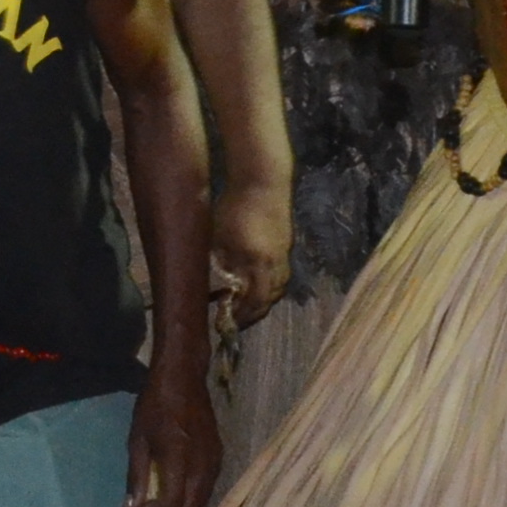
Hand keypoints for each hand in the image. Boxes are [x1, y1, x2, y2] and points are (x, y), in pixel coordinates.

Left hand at [129, 377, 221, 506]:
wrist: (183, 378)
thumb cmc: (154, 406)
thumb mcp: (137, 439)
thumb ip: (135, 476)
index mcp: (178, 458)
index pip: (172, 503)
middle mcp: (202, 464)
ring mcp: (215, 461)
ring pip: (203, 503)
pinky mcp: (219, 457)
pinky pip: (208, 490)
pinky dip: (193, 503)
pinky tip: (177, 501)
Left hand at [207, 172, 291, 322]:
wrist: (264, 181)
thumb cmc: (235, 206)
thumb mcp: (219, 237)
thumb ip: (221, 264)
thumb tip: (220, 286)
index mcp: (258, 264)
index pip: (253, 302)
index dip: (241, 317)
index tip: (226, 325)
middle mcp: (276, 264)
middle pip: (269, 300)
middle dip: (253, 313)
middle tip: (235, 319)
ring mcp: (284, 255)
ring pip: (277, 288)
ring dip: (262, 300)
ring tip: (245, 304)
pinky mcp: (287, 246)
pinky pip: (280, 275)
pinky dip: (268, 285)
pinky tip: (254, 281)